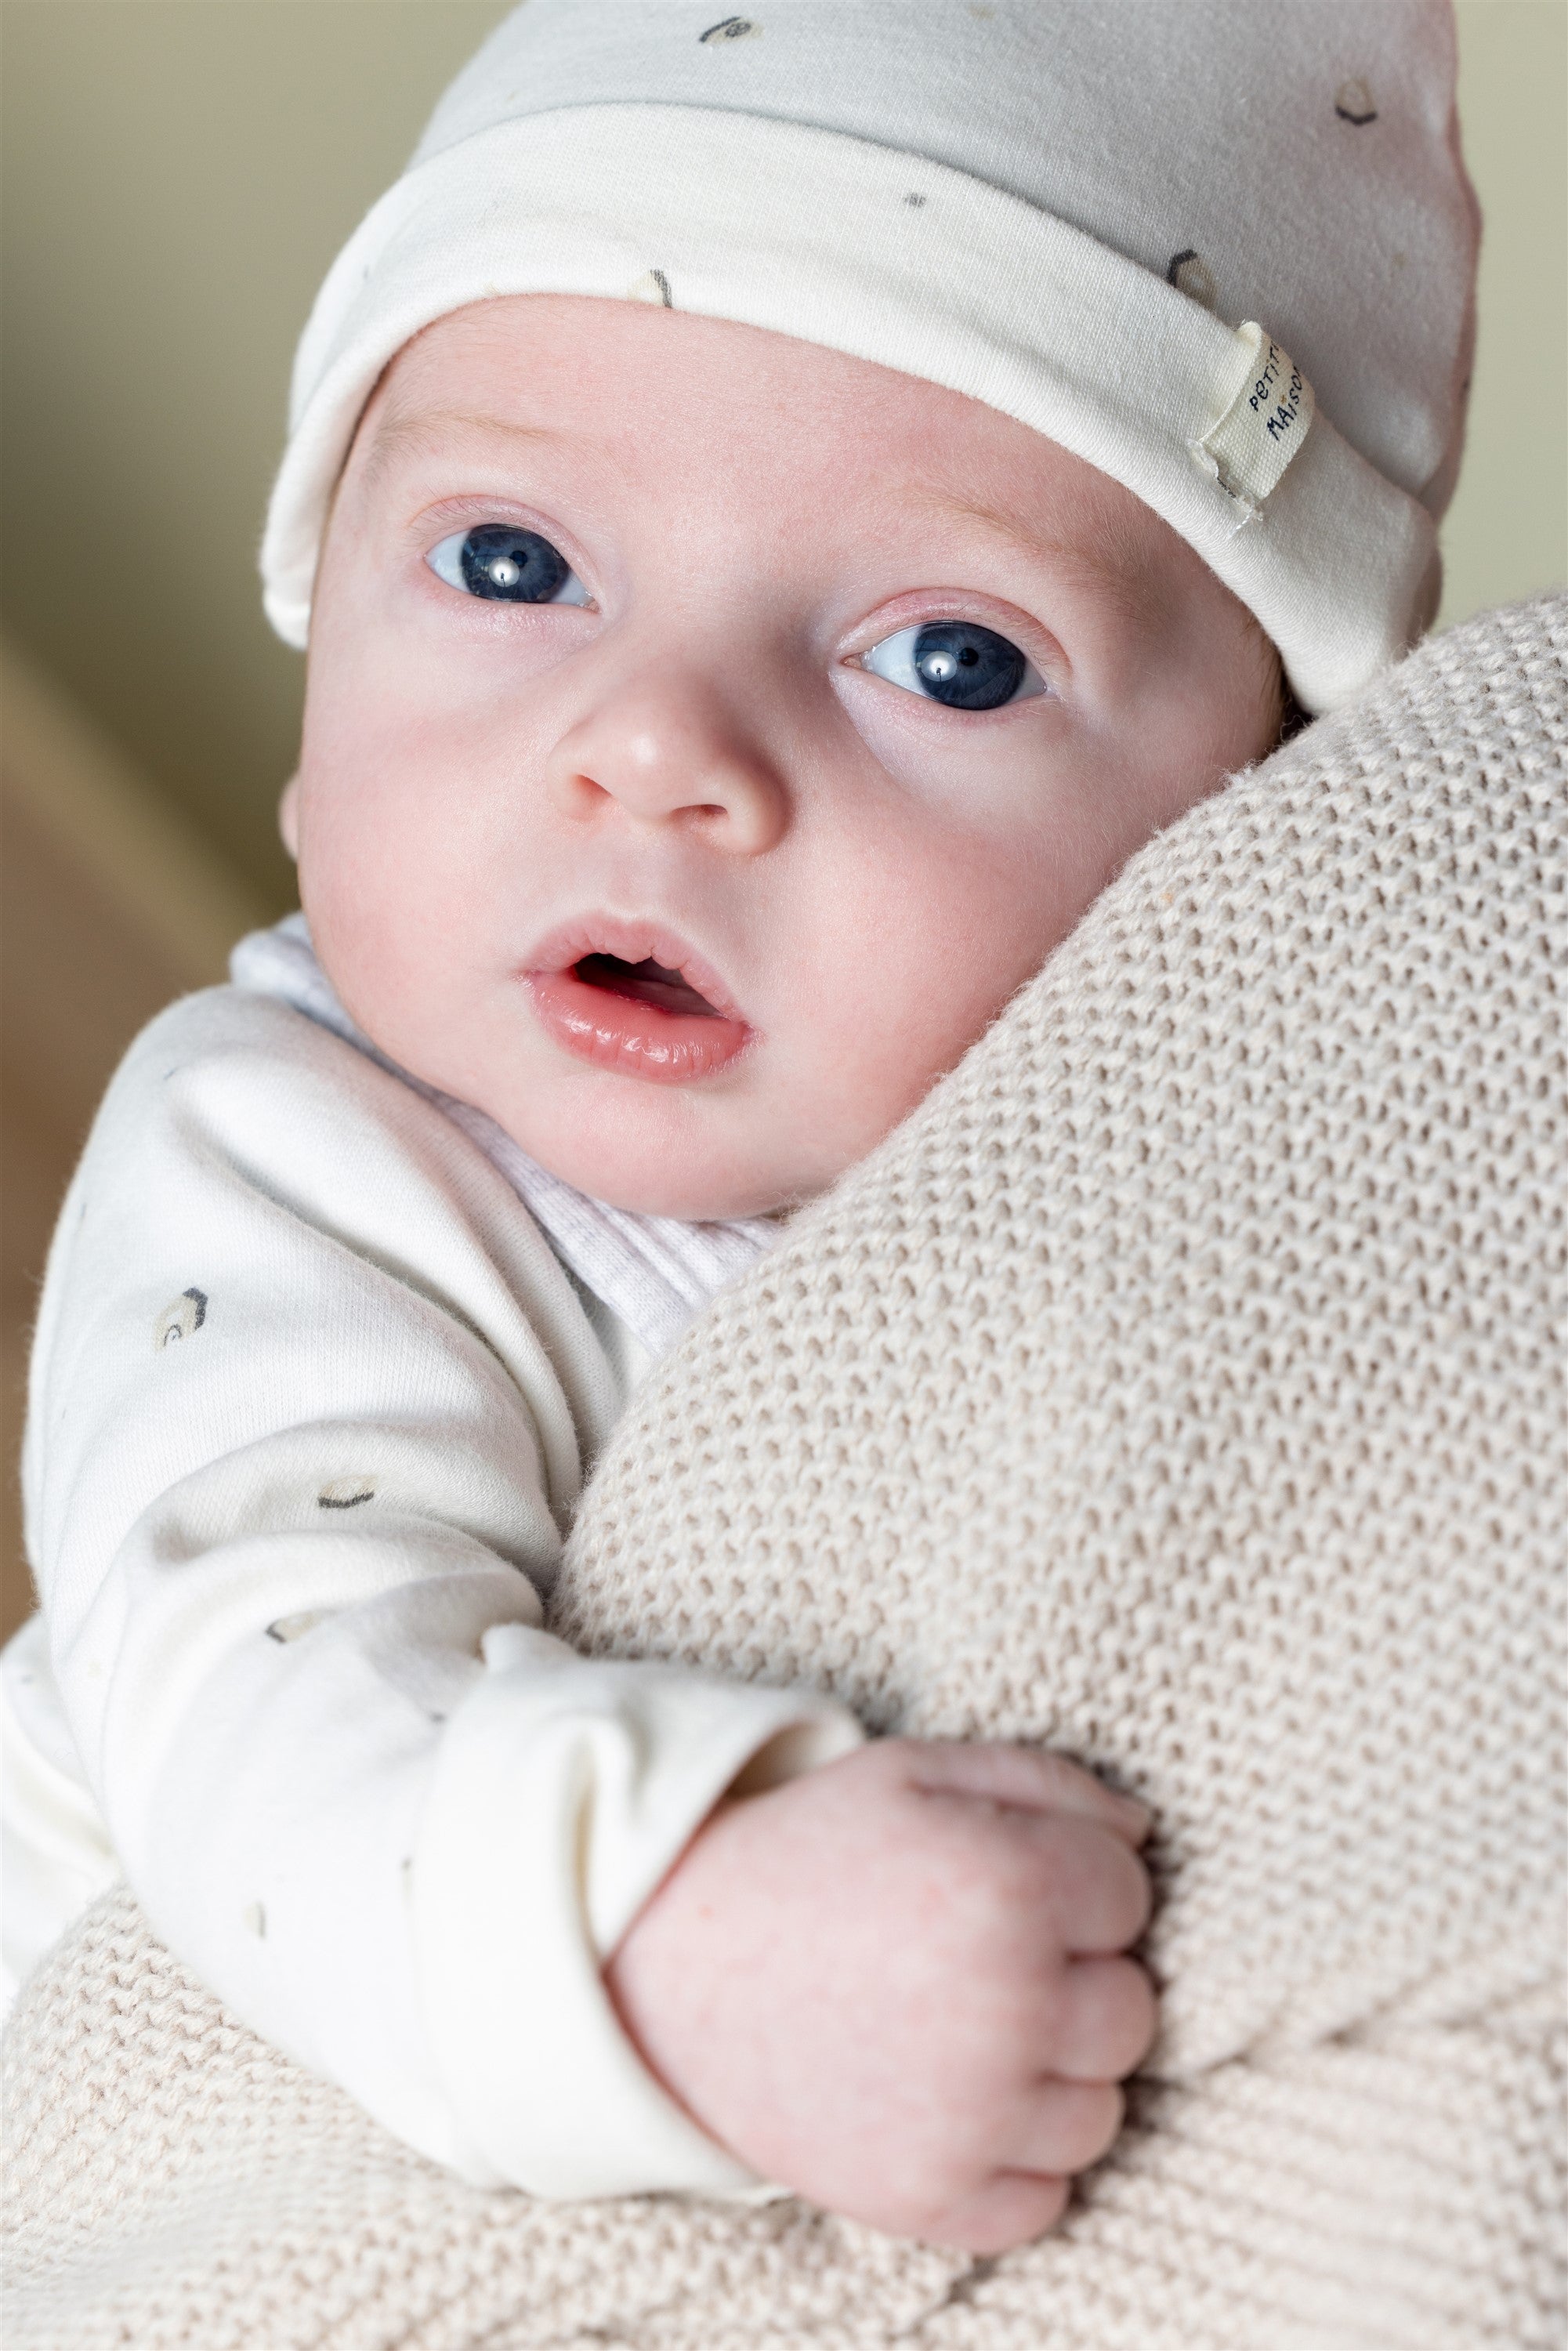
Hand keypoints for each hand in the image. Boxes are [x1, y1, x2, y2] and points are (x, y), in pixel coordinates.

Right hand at [605, 1738, 1153, 2250]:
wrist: (669, 1964)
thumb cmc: (805, 1855)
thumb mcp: (914, 1772)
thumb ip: (1047, 1783)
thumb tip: (1144, 1834)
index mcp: (1009, 1886)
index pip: (1130, 1896)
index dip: (1072, 1883)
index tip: (1003, 1882)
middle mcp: (1005, 2008)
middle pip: (1132, 2013)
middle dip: (1074, 1980)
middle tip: (984, 1959)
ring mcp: (970, 2118)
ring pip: (1099, 2114)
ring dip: (1051, 2076)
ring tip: (963, 2030)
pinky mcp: (931, 2200)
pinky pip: (1044, 2201)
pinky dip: (1011, 2163)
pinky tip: (951, 2103)